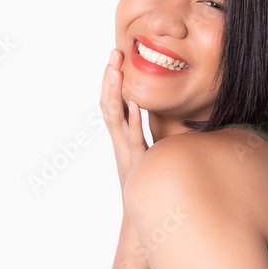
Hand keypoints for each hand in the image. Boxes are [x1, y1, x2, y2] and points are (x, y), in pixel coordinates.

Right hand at [100, 48, 148, 195]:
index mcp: (122, 135)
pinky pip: (133, 139)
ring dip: (115, 93)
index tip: (116, 55)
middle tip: (113, 52)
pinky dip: (133, 122)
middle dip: (110, 77)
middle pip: (109, 103)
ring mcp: (125, 151)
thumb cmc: (146, 182)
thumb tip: (158, 114)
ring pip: (116, 118)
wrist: (141, 216)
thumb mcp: (149, 151)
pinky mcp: (136, 162)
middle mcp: (120, 140)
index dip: (112, 79)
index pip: (113, 101)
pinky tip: (136, 106)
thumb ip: (148, 133)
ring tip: (117, 71)